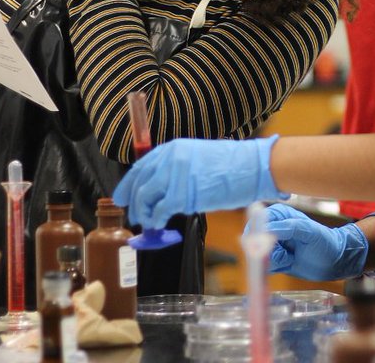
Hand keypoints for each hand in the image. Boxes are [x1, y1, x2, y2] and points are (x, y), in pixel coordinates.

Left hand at [113, 135, 286, 228]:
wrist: (252, 167)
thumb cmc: (231, 166)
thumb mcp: (197, 159)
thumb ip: (176, 170)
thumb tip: (158, 191)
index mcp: (173, 149)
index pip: (140, 168)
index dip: (127, 185)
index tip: (121, 198)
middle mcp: (170, 159)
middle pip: (139, 184)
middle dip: (134, 204)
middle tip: (137, 216)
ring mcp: (175, 175)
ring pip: (145, 198)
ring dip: (144, 214)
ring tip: (151, 223)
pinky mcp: (183, 194)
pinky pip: (159, 210)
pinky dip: (156, 220)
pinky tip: (160, 225)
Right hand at [246, 203, 367, 280]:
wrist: (334, 261)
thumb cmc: (324, 242)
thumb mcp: (309, 231)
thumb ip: (288, 228)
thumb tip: (266, 231)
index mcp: (279, 214)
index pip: (257, 221)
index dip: (258, 234)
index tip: (270, 245)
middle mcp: (272, 228)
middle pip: (253, 240)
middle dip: (268, 250)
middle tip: (285, 254)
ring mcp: (272, 244)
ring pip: (257, 255)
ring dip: (275, 259)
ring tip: (291, 257)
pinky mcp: (273, 259)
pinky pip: (263, 266)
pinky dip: (276, 267)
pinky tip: (289, 263)